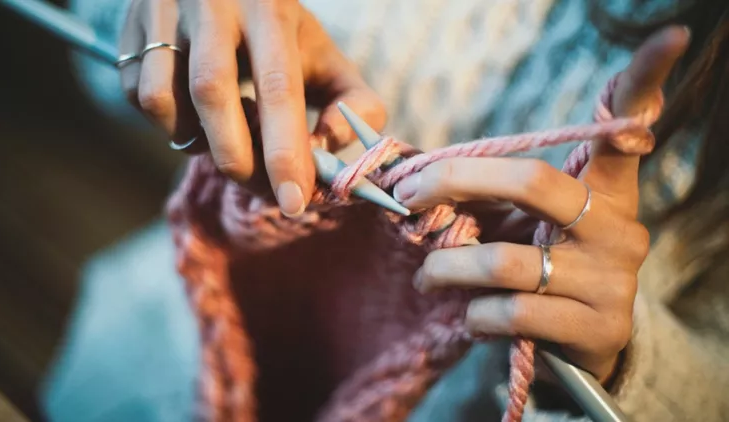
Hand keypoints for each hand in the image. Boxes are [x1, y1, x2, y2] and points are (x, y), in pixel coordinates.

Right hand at [118, 0, 385, 215]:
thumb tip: (329, 147)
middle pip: (213, 93)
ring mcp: (167, 14)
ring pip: (164, 100)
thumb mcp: (325, 57)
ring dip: (192, 139)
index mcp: (271, 11)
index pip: (278, 88)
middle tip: (255, 185)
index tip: (293, 202)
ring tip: (220, 136)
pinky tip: (191, 114)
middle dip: (236, 157)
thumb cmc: (280, 36)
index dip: (285, 152)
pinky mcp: (132, 30)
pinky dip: (166, 123)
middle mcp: (215, 6)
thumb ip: (354, 104)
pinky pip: (138, 96)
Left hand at [391, 26, 689, 381]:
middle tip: (409, 197)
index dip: (645, 79)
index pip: (627, 126)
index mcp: (604, 189)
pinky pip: (514, 312)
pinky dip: (474, 313)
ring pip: (506, 261)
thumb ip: (486, 194)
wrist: (582, 347)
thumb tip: (409, 175)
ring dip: (447, 267)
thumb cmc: (545, 268)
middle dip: (455, 181)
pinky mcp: (598, 329)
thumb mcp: (524, 223)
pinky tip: (469, 315)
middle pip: (532, 181)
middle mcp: (617, 227)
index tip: (669, 33)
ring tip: (427, 275)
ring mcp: (612, 279)